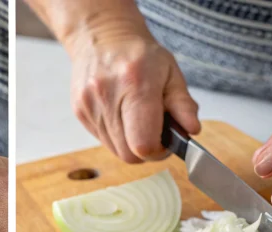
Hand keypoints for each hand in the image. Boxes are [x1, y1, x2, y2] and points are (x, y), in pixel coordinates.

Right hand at [68, 33, 199, 162]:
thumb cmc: (140, 55)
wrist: (103, 37)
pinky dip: (117, 136)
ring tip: (137, 120)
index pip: (143, 143)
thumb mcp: (171, 72)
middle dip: (146, 151)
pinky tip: (122, 115)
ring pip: (116, 151)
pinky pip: (103, 141)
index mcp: (135, 83)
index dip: (158, 151)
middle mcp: (108, 95)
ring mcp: (90, 105)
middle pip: (129, 154)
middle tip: (155, 133)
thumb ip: (183, 104)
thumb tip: (192, 129)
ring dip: (131, 144)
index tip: (165, 142)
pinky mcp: (80, 111)